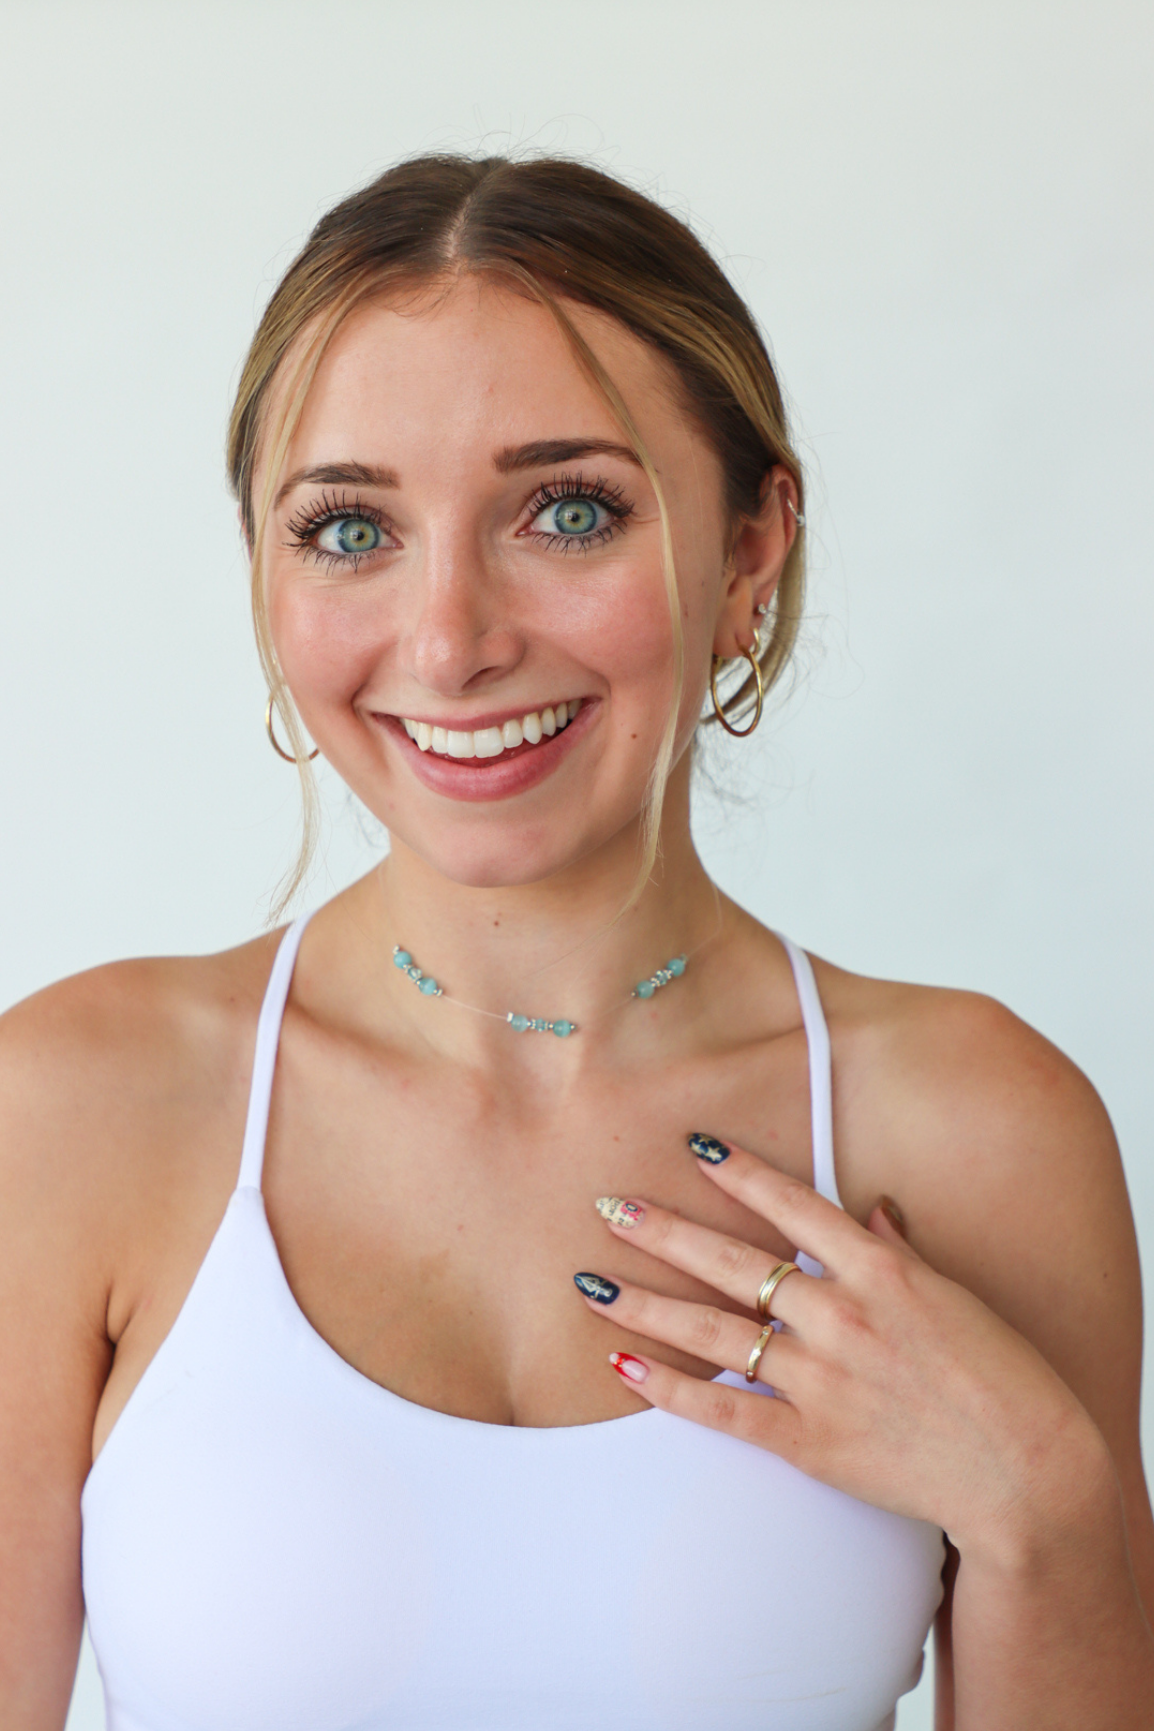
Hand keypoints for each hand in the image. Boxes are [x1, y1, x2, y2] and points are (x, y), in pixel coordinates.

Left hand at [576, 1137, 1101, 1562]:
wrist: (1023, 1470)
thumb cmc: (996, 1374)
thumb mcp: (952, 1294)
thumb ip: (896, 1249)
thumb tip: (867, 1209)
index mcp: (880, 1271)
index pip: (793, 1206)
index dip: (740, 1172)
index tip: (694, 1142)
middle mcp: (840, 1316)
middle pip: (733, 1262)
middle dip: (664, 1230)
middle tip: (608, 1204)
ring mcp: (820, 1380)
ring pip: (712, 1331)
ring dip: (645, 1304)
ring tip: (590, 1281)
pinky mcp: (808, 1441)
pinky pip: (722, 1410)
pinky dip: (668, 1388)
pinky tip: (623, 1365)